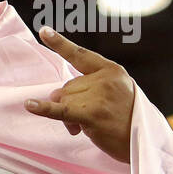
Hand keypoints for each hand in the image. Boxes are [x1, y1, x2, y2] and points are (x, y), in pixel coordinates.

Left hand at [24, 27, 135, 162]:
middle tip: (87, 118)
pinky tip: (30, 105)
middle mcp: (105, 79)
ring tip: (86, 126)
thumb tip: (55, 95)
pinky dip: (44, 109)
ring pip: (64, 101)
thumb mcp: (112, 94)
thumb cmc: (125, 120)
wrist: (142, 143)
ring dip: (68, 116)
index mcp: (111, 70)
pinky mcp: (92, 114)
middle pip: (67, 86)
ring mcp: (99, 95)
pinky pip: (60, 110)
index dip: (60, 44)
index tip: (44, 31)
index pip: (80, 55)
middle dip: (70, 103)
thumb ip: (87, 88)